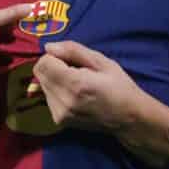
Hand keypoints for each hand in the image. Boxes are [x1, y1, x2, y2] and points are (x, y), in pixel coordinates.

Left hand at [32, 40, 168, 162]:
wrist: (128, 119)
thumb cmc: (119, 86)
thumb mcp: (102, 62)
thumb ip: (73, 51)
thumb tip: (48, 47)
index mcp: (75, 84)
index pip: (43, 63)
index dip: (55, 56)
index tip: (71, 60)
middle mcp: (63, 101)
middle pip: (40, 74)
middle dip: (53, 67)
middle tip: (75, 70)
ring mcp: (60, 114)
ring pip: (42, 86)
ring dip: (54, 80)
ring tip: (77, 83)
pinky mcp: (59, 121)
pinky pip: (48, 98)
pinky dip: (57, 92)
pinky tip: (75, 95)